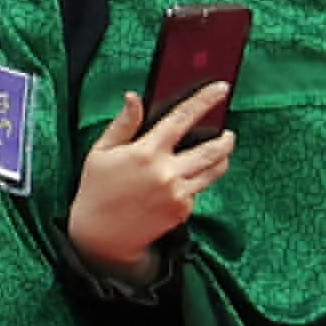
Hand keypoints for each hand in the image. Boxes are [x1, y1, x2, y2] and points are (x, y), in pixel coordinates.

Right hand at [66, 79, 235, 272]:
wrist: (101, 236)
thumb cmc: (97, 189)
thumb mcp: (101, 152)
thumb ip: (123, 124)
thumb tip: (133, 97)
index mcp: (145, 152)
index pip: (182, 118)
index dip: (204, 100)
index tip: (221, 88)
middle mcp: (166, 172)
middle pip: (212, 149)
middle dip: (226, 138)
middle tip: (229, 133)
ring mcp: (177, 193)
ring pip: (215, 170)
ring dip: (223, 158)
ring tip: (222, 152)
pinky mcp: (182, 211)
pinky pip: (199, 190)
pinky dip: (197, 182)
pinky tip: (186, 181)